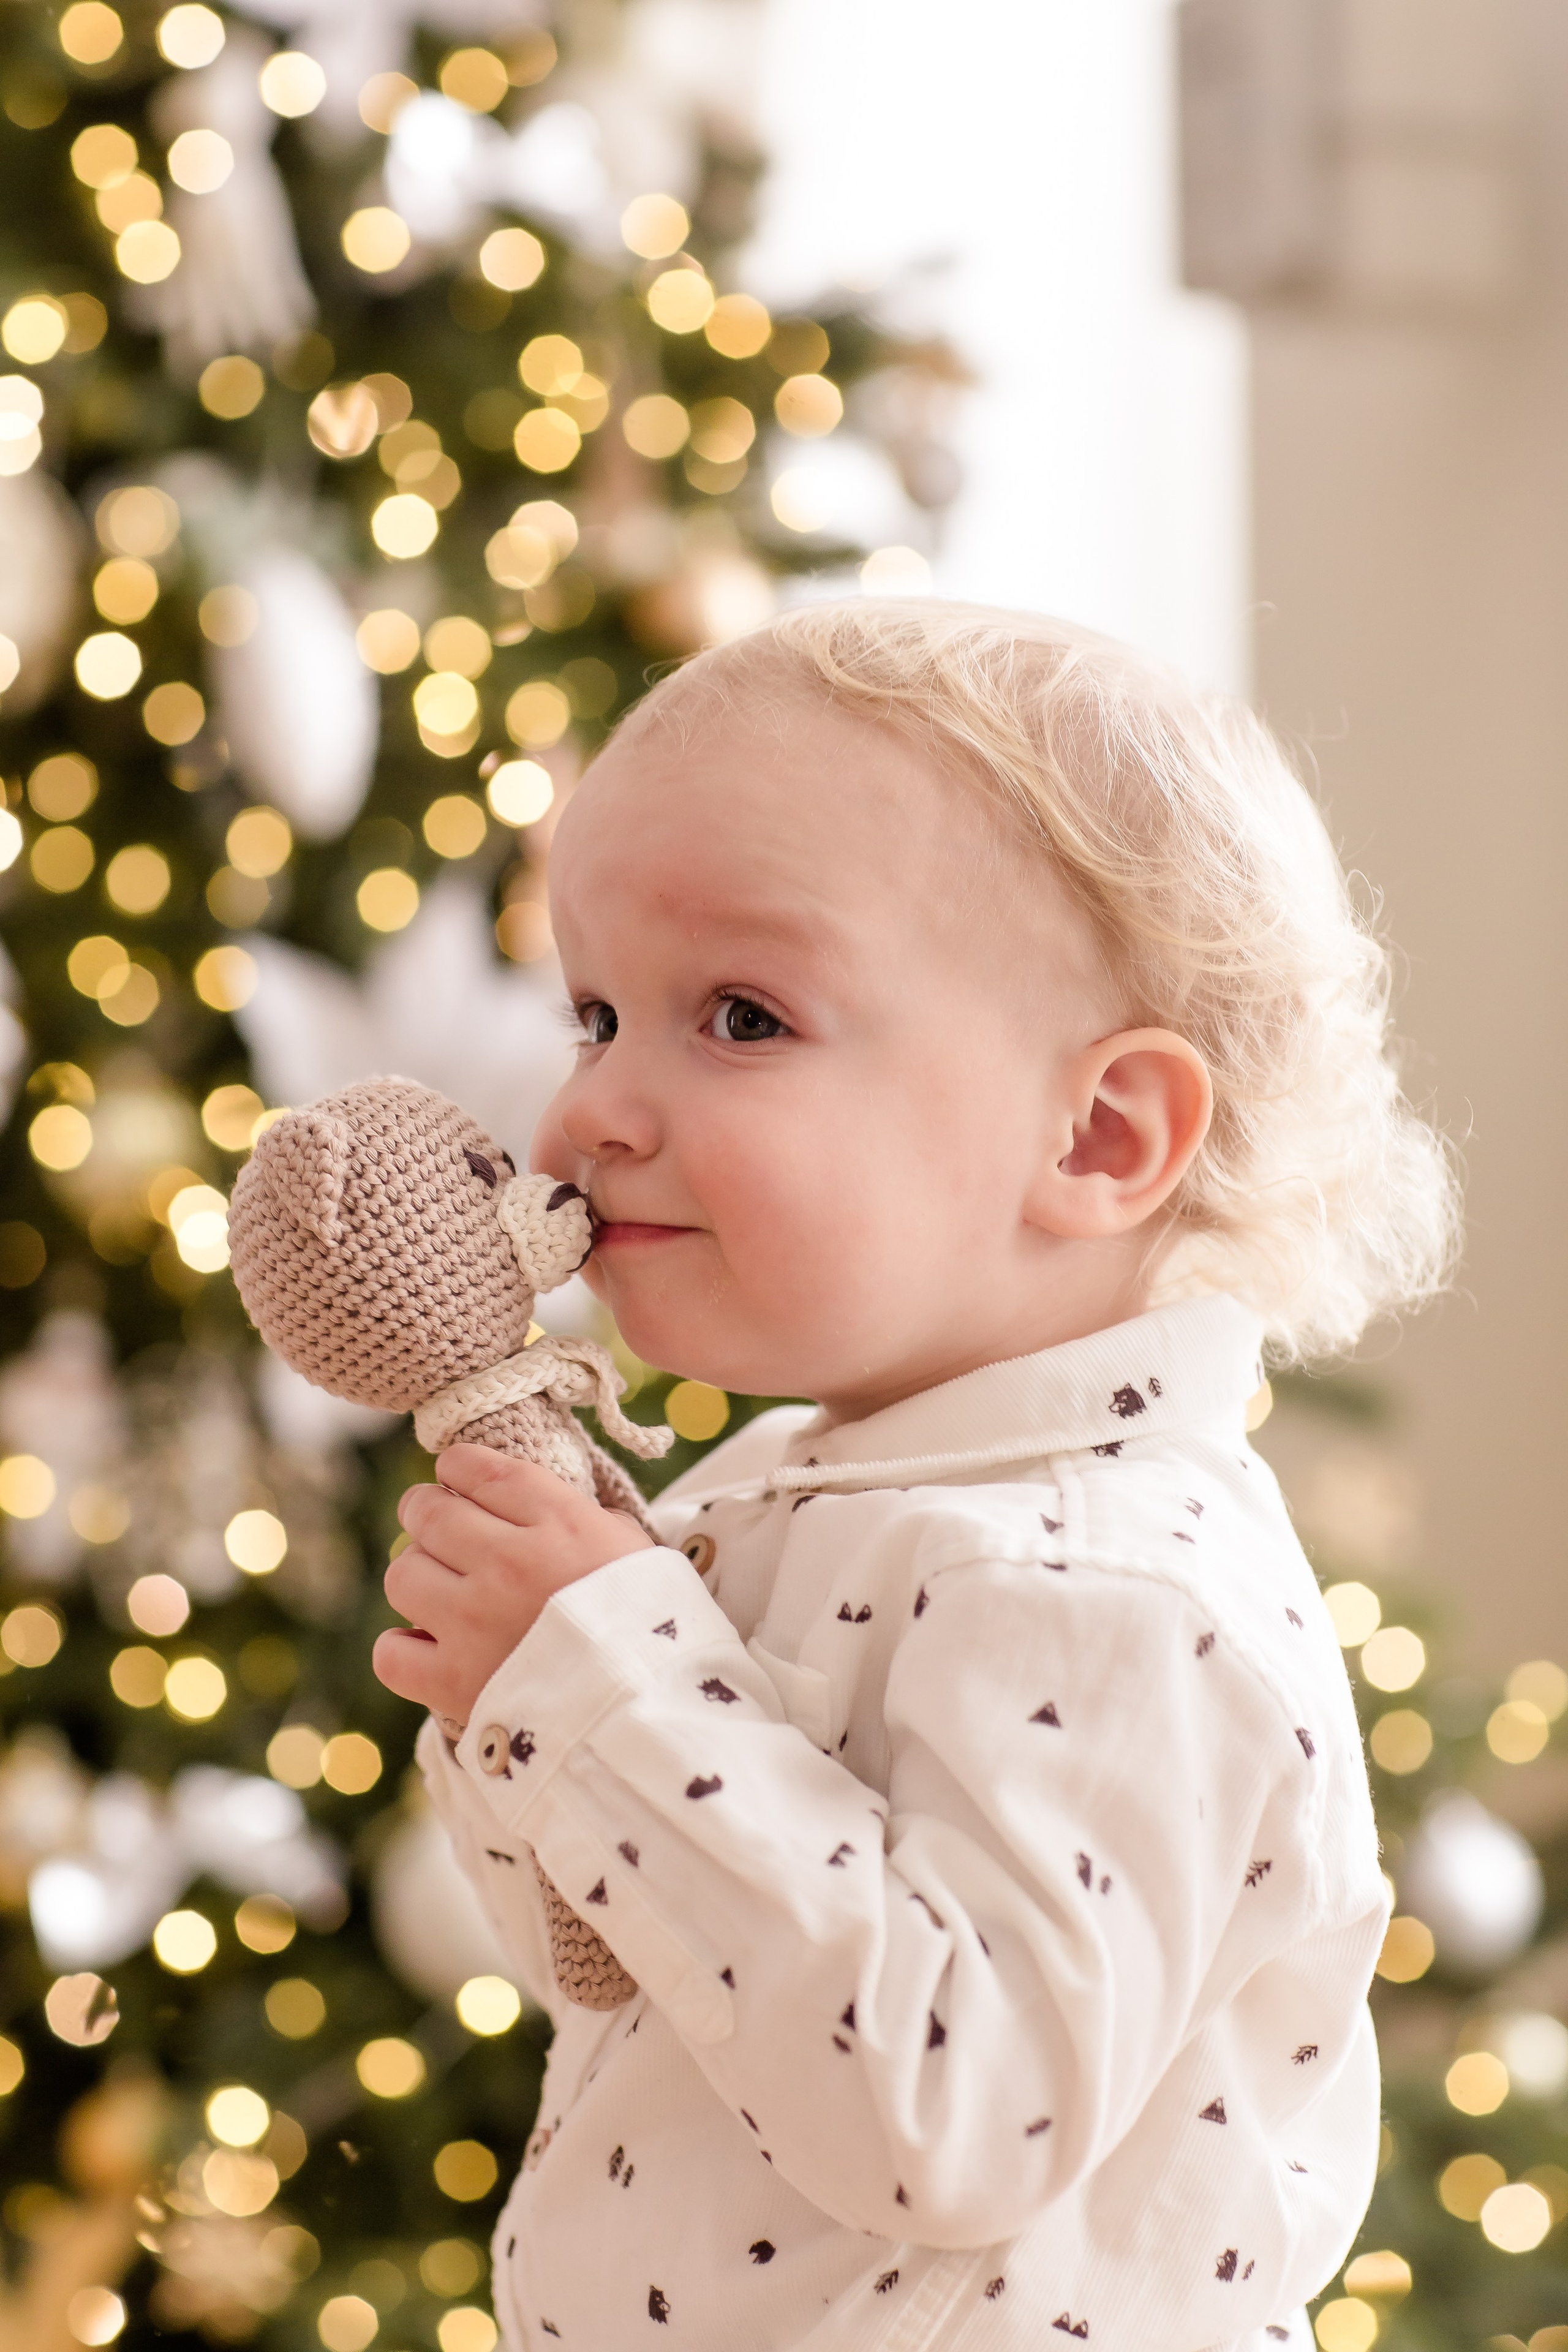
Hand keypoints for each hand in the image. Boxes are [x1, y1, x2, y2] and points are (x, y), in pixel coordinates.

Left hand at [372, 1442, 653, 1726]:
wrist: (653, 1714)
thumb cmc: (656, 1629)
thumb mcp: (635, 1551)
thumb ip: (585, 1521)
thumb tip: (542, 1509)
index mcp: (558, 1523)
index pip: (480, 1470)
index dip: (457, 1467)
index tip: (455, 1475)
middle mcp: (506, 1562)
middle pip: (430, 1513)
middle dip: (424, 1510)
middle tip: (432, 1521)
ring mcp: (473, 1621)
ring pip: (403, 1574)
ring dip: (416, 1576)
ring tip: (436, 1588)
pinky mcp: (453, 1681)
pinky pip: (391, 1651)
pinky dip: (402, 1648)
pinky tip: (426, 1646)